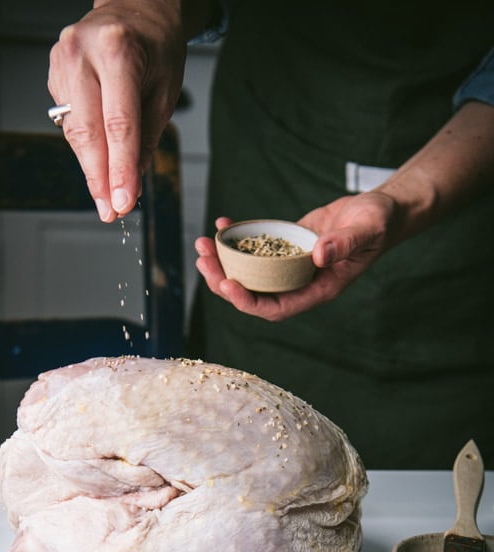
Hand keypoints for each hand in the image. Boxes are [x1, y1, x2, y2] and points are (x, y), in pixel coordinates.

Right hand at [48, 1, 186, 221]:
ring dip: (91, 170)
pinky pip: (70, 122)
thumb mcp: (165, 91)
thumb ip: (146, 138)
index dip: (120, 169)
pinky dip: (86, 147)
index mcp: (118, 50)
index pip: (118, 123)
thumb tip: (129, 184)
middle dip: (100, 179)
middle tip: (110, 212)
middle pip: (89, 131)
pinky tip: (99, 159)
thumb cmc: (156, 48)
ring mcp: (62, 61)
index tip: (122, 203)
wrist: (134, 8)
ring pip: (75, 131)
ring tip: (106, 198)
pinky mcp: (54, 73)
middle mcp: (83, 52)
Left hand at [195, 193, 399, 320]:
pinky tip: (223, 223)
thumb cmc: (379, 222)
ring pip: (249, 273)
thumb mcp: (367, 229)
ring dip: (223, 262)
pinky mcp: (286, 247)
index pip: (276, 308)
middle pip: (254, 294)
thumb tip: (318, 255)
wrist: (380, 211)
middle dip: (224, 282)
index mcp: (318, 289)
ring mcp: (290, 266)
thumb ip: (345, 242)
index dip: (248, 302)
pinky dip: (237, 238)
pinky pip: (256, 248)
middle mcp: (300, 283)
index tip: (227, 285)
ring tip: (202, 243)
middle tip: (203, 261)